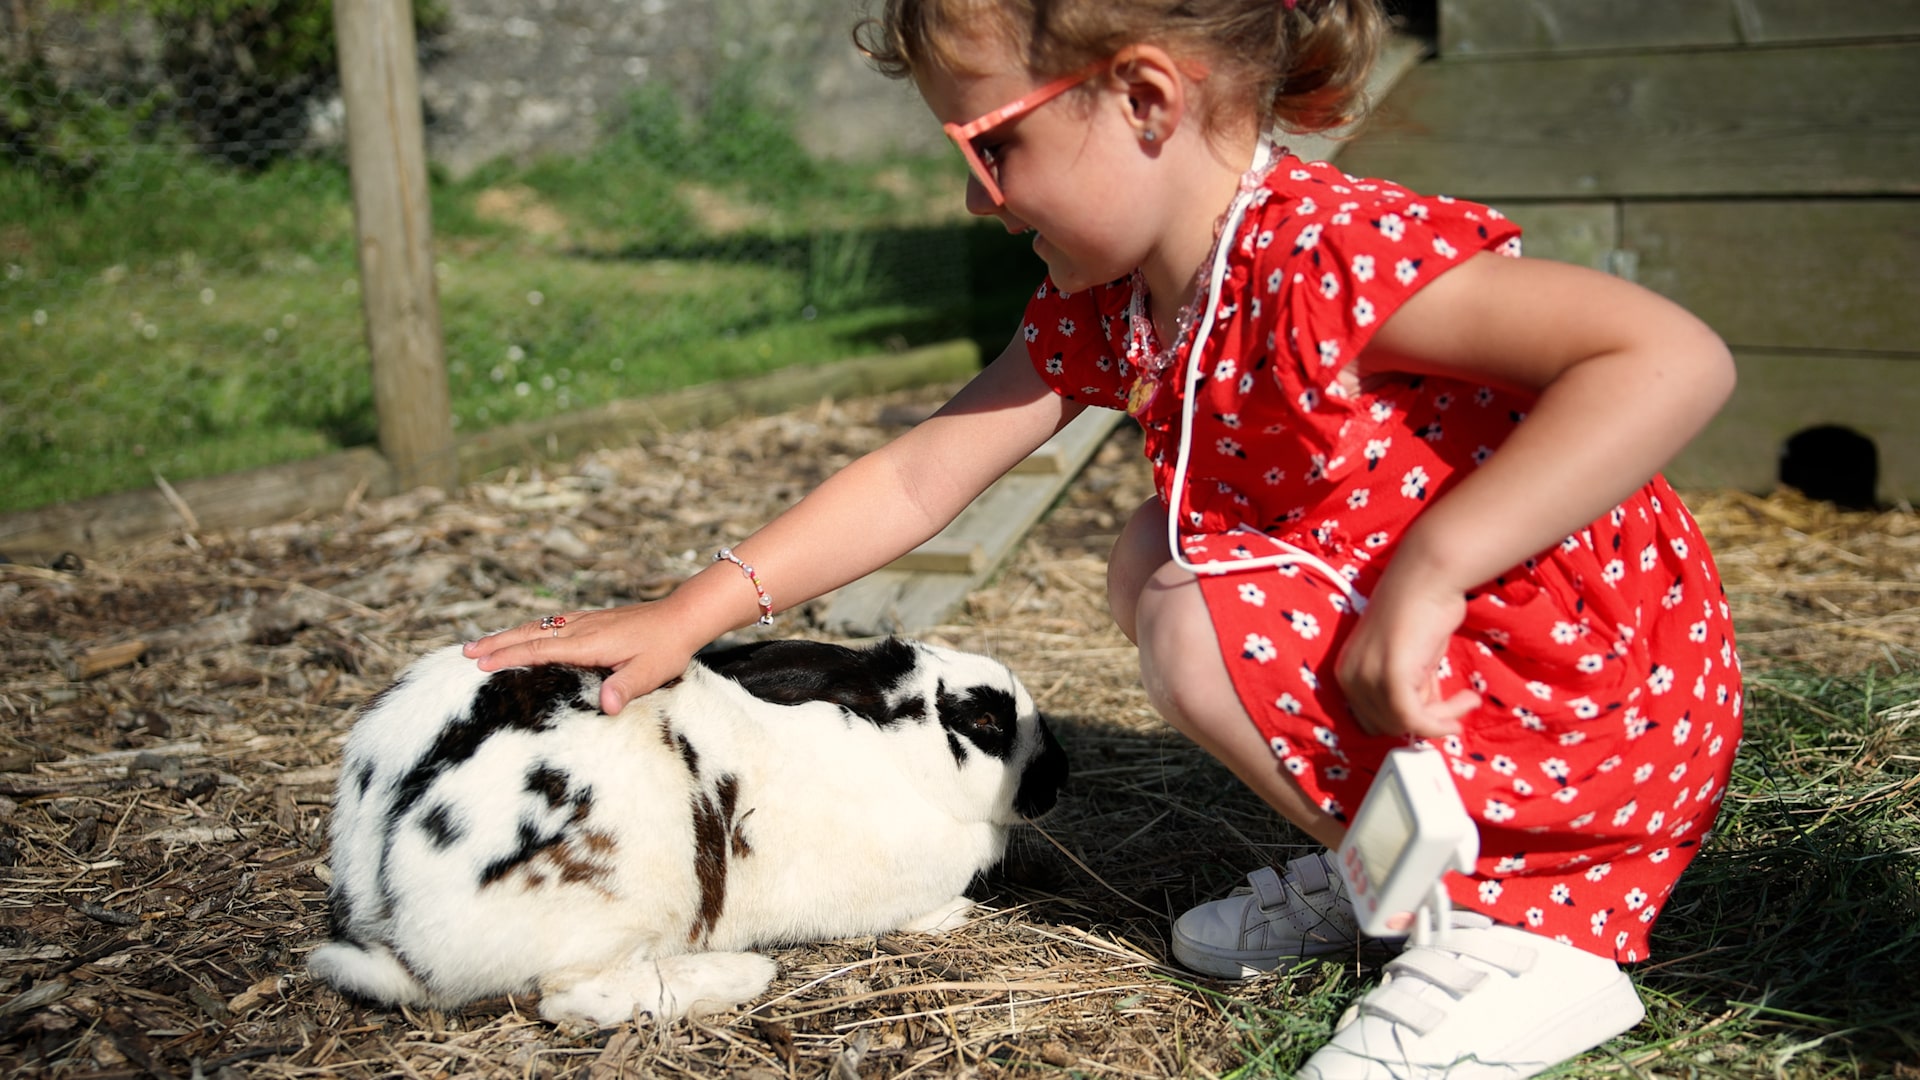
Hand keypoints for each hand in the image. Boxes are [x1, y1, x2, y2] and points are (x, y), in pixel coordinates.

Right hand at [462, 603, 700, 714]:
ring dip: (507, 635)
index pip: (540, 651)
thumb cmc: (665, 647)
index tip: (480, 664)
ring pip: (536, 627)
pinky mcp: (590, 621)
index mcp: (588, 643)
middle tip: (464, 653)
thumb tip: (606, 705)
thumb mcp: (650, 672)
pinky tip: (521, 636)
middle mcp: (580, 628)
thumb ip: (625, 688)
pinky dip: (526, 630)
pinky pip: (549, 624)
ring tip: (480, 644)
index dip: (509, 657)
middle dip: (496, 643)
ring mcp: (584, 622)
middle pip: (529, 634)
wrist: (681, 618)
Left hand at [1334, 568, 1479, 738]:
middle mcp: (1349, 677)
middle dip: (1427, 720)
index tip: (1441, 710)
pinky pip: (1415, 719)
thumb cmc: (1422, 612)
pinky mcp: (1390, 677)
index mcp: (1347, 672)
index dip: (1408, 720)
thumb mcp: (1412, 660)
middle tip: (1460, 702)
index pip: (1373, 720)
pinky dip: (1441, 722)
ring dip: (1443, 717)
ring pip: (1405, 724)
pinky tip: (1467, 703)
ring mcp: (1367, 678)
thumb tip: (1427, 722)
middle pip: (1388, 726)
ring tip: (1467, 699)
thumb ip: (1412, 690)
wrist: (1427, 577)